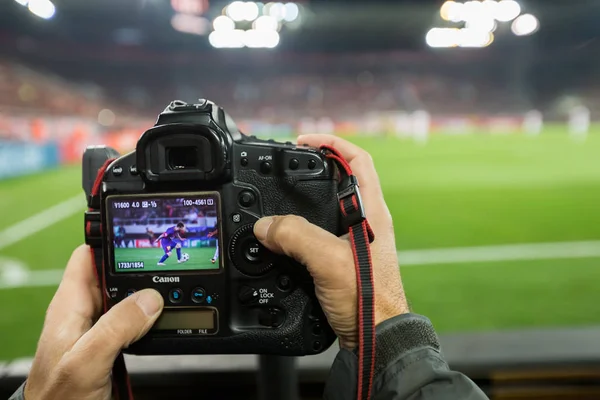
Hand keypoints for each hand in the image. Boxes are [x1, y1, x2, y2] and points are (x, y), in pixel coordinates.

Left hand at [25, 245, 163, 399]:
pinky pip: (135, 321)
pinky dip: (151, 318)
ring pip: (129, 299)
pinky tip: (164, 320)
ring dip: (149, 296)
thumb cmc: (58, 399)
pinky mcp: (113, 345)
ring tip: (172, 291)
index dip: (112, 242)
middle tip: (168, 265)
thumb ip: (117, 326)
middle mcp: (85, 312)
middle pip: (116, 274)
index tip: (141, 237)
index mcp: (70, 305)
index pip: (89, 256)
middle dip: (140, 268)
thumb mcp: (87, 360)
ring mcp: (100, 330)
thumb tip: (150, 299)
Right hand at [253, 134, 408, 349]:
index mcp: (372, 212)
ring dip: (300, 203)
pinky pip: (314, 235)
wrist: (375, 339)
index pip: (358, 160)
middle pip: (337, 181)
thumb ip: (296, 236)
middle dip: (310, 172)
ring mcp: (354, 241)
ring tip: (276, 202)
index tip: (304, 141)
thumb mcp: (329, 261)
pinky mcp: (341, 260)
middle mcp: (365, 222)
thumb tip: (266, 226)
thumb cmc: (369, 301)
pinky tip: (281, 237)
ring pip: (323, 210)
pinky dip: (296, 230)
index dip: (332, 143)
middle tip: (284, 170)